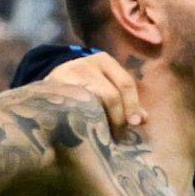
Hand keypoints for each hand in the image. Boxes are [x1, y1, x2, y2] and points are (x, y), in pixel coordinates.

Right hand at [25, 50, 144, 137]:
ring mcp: (68, 74)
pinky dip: (83, 119)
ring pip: (92, 102)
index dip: (132, 105)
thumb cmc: (87, 86)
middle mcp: (86, 63)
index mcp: (104, 61)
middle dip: (118, 117)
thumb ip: (126, 101)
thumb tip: (144, 119)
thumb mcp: (107, 85)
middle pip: (110, 94)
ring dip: (101, 121)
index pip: (126, 83)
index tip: (135, 123)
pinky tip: (86, 129)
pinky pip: (73, 106)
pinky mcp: (53, 86)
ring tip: (104, 133)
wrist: (50, 81)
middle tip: (117, 134)